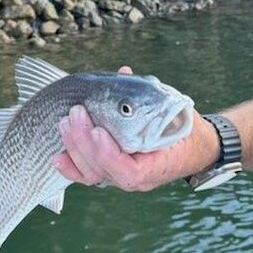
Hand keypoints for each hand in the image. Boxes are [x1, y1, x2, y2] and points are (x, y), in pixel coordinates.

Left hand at [52, 66, 218, 191]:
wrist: (195, 147)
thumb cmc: (185, 128)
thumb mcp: (175, 111)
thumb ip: (150, 95)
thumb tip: (124, 73)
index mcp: (156, 167)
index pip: (127, 172)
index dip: (107, 154)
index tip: (97, 129)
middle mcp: (137, 179)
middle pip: (102, 170)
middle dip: (83, 142)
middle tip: (75, 113)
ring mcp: (122, 177)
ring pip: (91, 173)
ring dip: (74, 148)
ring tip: (65, 122)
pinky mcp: (113, 172)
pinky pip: (89, 174)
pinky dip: (72, 166)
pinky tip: (57, 155)